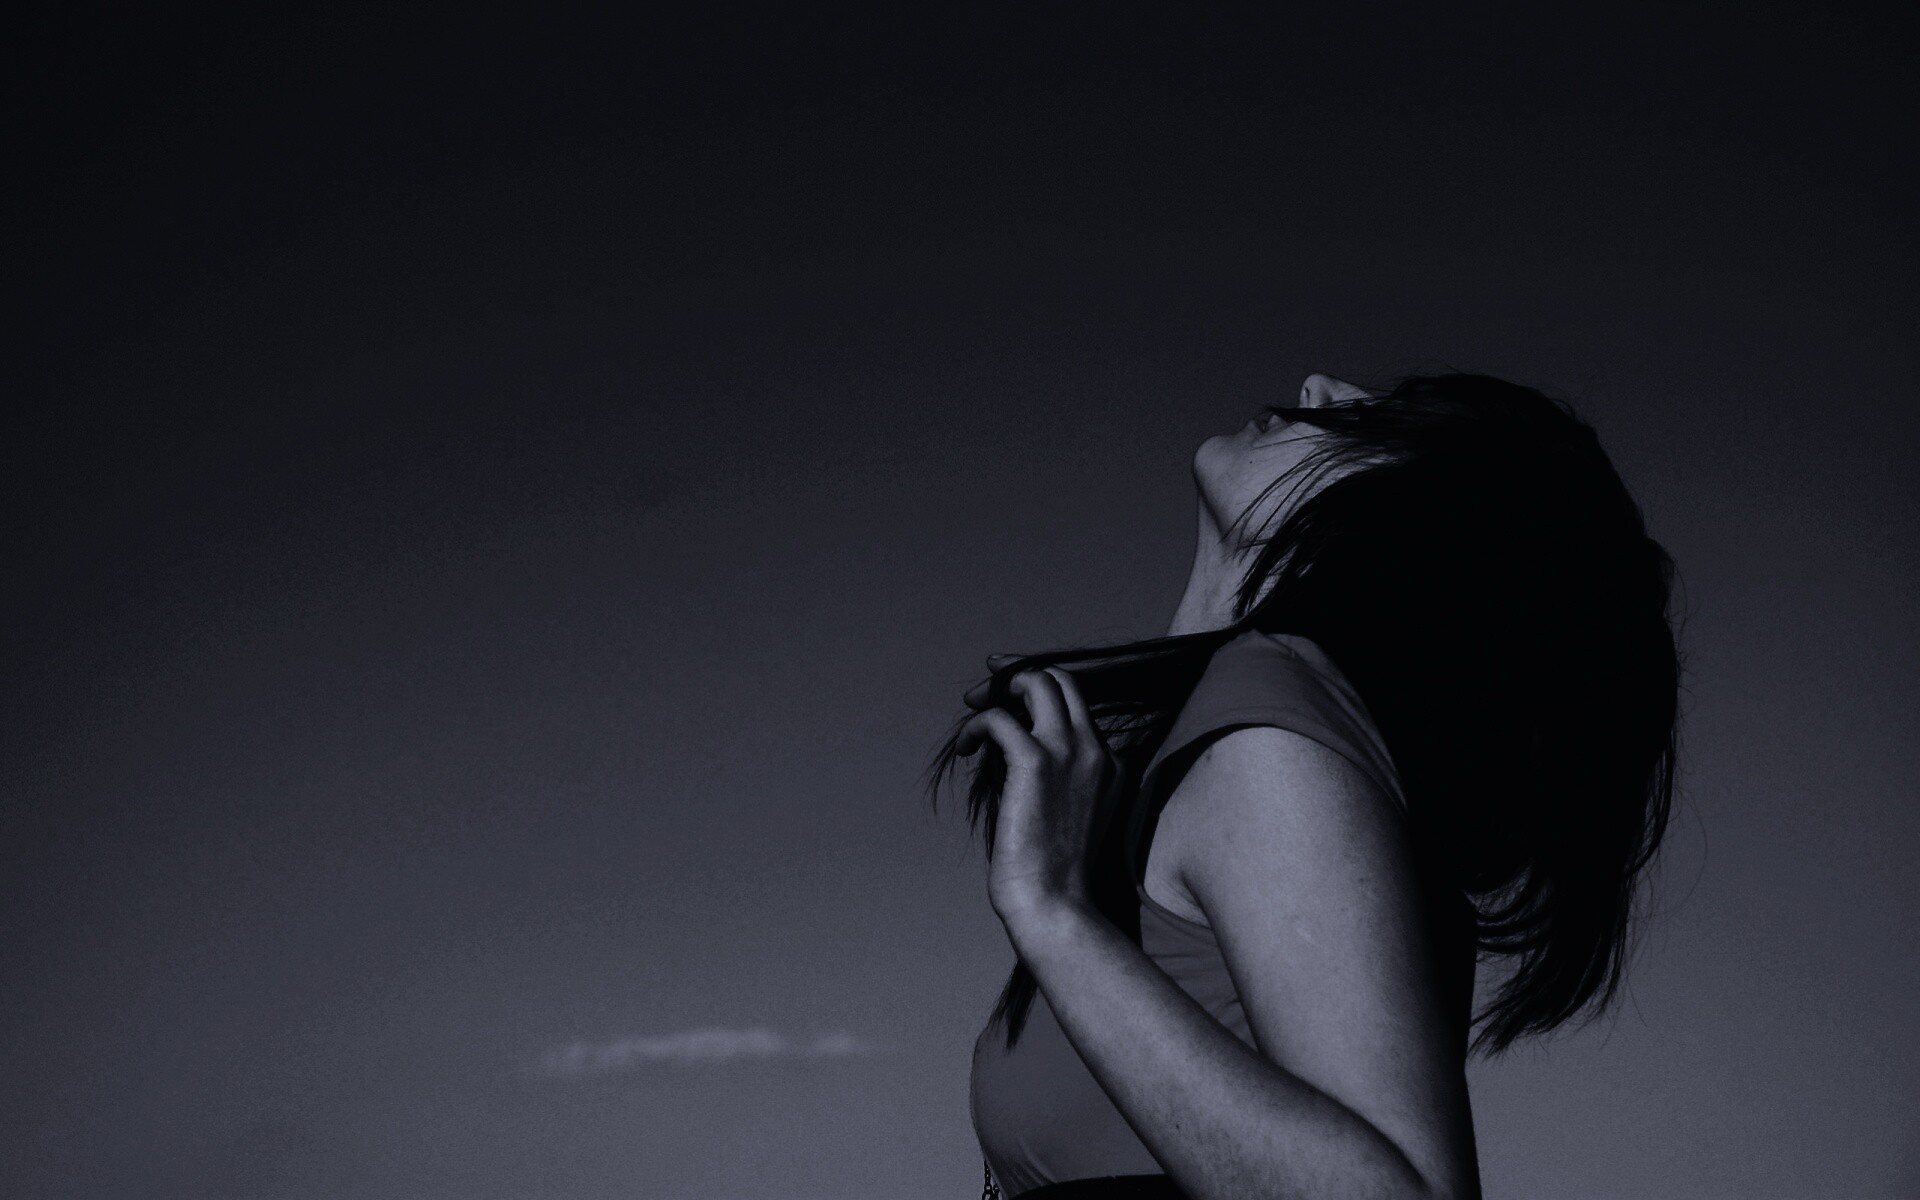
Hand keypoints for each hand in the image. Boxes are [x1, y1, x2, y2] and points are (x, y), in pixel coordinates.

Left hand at [957, 663, 1119, 926]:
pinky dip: (977, 726)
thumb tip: (1011, 752)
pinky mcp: (1035, 762)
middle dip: (1020, 673)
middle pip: (1062, 680)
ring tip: (974, 707)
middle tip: (987, 689)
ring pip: (1037, 681)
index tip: (1010, 699)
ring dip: (999, 688)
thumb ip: (1057, 780)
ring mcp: (1070, 752)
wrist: (1055, 904)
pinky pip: (999, 718)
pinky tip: (966, 749)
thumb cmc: (1055, 874)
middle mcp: (1096, 750)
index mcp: (1113, 765)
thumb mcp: (1070, 816)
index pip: (1078, 706)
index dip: (1040, 696)